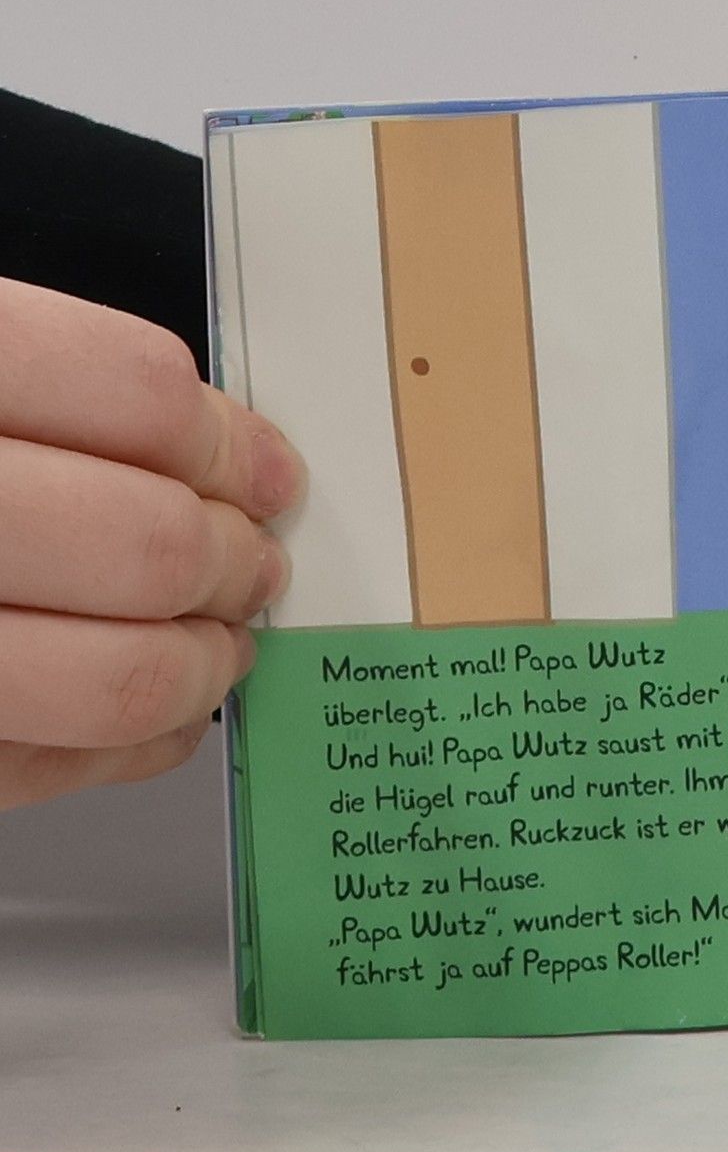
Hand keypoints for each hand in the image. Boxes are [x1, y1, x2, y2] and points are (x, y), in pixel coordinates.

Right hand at [0, 280, 302, 812]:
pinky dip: (137, 743)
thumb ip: (43, 383)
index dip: (225, 437)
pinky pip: (52, 769)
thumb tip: (209, 442)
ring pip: (122, 676)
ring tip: (220, 634)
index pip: (134, 393)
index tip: (261, 467)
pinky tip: (157, 711)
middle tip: (254, 558)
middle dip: (235, 558)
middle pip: (150, 539)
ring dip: (206, 660)